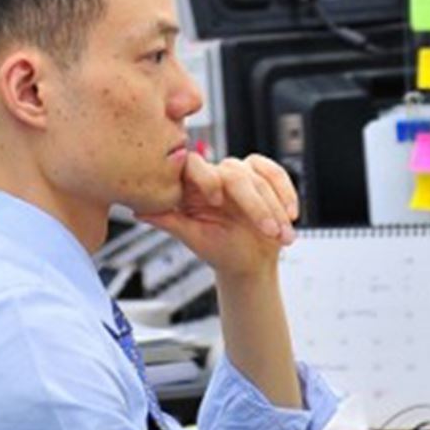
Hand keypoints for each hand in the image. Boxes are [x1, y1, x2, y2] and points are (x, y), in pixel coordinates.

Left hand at [135, 153, 299, 279]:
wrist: (249, 263)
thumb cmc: (219, 252)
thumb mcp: (193, 239)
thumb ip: (169, 221)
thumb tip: (138, 211)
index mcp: (193, 188)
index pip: (194, 166)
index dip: (206, 179)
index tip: (216, 202)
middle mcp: (216, 177)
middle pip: (234, 174)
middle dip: (254, 205)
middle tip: (267, 231)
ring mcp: (241, 175)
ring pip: (258, 177)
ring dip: (275, 207)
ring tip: (282, 235)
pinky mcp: (264, 177)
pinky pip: (276, 173)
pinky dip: (286, 193)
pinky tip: (292, 214)